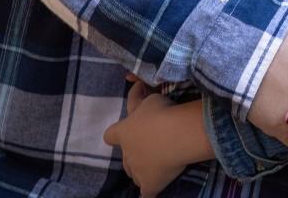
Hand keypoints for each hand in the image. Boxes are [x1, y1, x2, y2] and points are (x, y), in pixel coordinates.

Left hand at [103, 80, 206, 196]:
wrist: (177, 134)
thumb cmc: (162, 113)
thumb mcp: (151, 100)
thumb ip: (143, 104)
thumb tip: (142, 101)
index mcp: (124, 132)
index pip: (110, 134)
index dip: (117, 133)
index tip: (127, 128)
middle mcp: (127, 153)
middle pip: (124, 158)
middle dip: (134, 152)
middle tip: (150, 143)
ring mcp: (137, 172)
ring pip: (133, 173)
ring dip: (141, 168)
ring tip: (155, 162)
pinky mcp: (149, 185)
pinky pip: (146, 194)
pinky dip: (149, 192)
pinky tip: (153, 192)